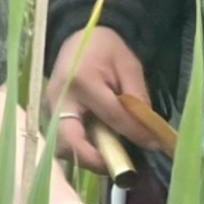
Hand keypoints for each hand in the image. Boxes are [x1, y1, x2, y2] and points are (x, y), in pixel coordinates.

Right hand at [46, 28, 159, 172]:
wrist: (80, 36)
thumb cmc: (106, 49)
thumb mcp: (129, 66)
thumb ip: (137, 98)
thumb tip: (149, 132)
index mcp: (82, 81)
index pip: (111, 116)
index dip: (134, 133)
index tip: (154, 146)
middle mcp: (60, 99)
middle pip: (71, 141)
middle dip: (96, 160)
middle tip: (122, 168)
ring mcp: (50, 110)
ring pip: (64, 147)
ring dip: (88, 158)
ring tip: (115, 159)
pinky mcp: (50, 116)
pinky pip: (64, 141)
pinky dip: (82, 151)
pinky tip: (102, 149)